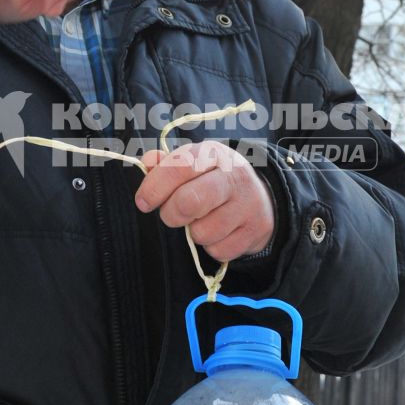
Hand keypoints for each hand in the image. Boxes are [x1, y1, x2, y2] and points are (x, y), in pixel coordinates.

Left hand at [135, 140, 275, 262]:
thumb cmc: (214, 180)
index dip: (155, 187)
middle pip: (190, 202)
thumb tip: (148, 163)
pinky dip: (212, 247)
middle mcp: (234, 177)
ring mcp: (248, 204)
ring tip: (202, 220)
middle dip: (171, 214)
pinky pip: (219, 250)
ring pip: (203, 232)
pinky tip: (219, 232)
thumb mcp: (193, 163)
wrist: (260, 197)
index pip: (179, 167)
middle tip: (172, 214)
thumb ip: (166, 164)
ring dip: (194, 232)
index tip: (143, 201)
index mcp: (213, 155)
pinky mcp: (257, 230)